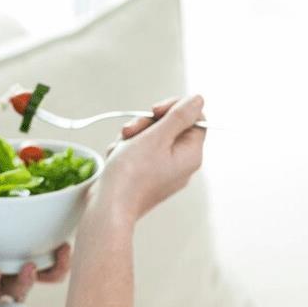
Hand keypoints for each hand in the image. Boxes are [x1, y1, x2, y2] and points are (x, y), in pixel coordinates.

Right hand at [0, 185, 72, 302]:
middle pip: (13, 293)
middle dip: (21, 284)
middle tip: (27, 267)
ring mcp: (18, 278)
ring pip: (33, 286)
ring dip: (38, 277)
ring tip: (40, 260)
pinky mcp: (40, 269)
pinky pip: (54, 274)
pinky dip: (61, 263)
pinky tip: (64, 245)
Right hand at [91, 94, 207, 226]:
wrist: (109, 206)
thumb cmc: (132, 175)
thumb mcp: (156, 136)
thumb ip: (179, 116)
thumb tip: (197, 100)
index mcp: (191, 154)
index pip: (194, 118)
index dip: (174, 109)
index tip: (155, 110)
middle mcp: (181, 164)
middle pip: (170, 127)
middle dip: (146, 125)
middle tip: (131, 132)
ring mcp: (164, 171)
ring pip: (151, 138)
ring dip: (133, 137)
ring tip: (120, 149)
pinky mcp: (147, 176)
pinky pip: (140, 152)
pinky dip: (126, 150)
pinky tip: (117, 158)